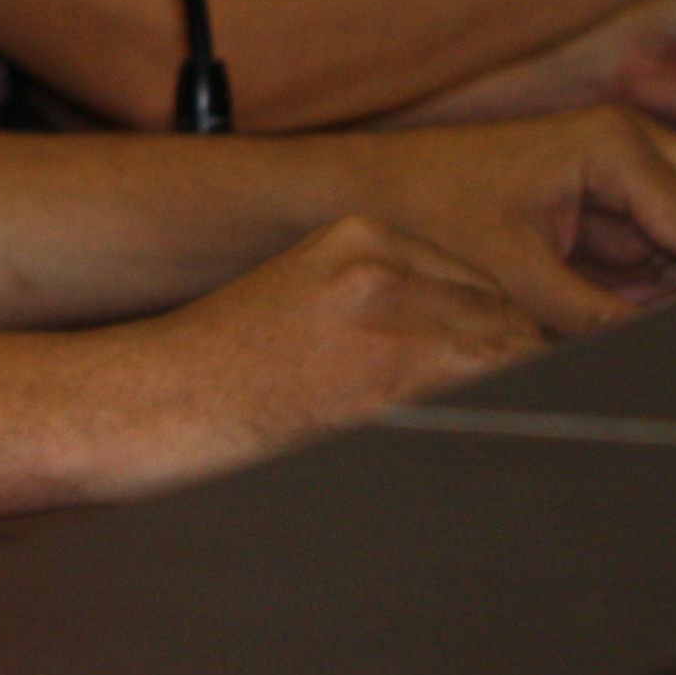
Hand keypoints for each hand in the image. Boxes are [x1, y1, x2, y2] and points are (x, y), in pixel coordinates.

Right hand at [89, 215, 545, 496]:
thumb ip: (388, 298)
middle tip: (514, 407)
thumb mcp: (308, 293)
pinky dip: (502, 418)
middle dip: (514, 364)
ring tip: (501, 429)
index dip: (499, 336)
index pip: (478, 281)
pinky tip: (476, 440)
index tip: (502, 371)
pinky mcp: (397, 375)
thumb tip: (480, 341)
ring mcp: (391, 317)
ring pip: (511, 353)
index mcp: (358, 234)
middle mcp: (381, 264)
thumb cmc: (230, 363)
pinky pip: (492, 393)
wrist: (161, 396)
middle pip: (503, 315)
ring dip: (514, 394)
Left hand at [341, 105, 675, 326]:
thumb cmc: (426, 210)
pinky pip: (673, 248)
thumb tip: (669, 352)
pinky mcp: (612, 205)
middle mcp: (633, 145)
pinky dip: (674, 288)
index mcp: (616, 143)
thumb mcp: (520, 278)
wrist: (368, 192)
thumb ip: (603, 321)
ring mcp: (627, 172)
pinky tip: (640, 322)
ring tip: (675, 330)